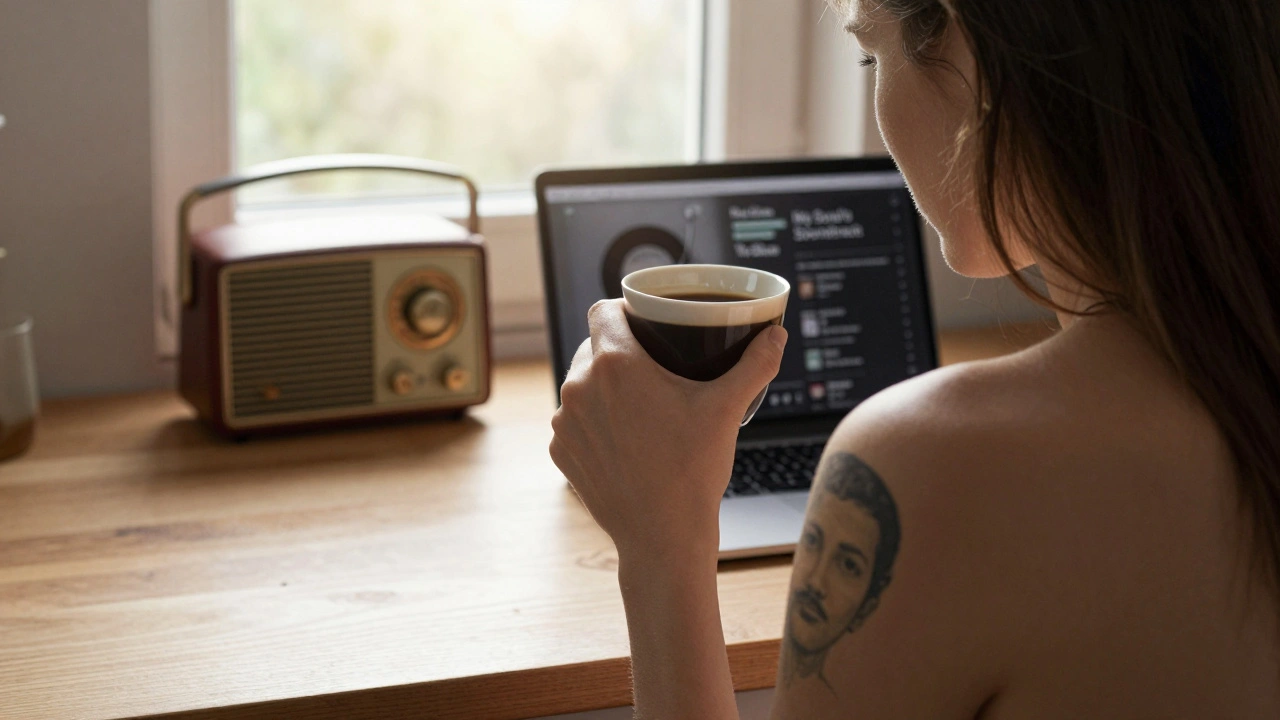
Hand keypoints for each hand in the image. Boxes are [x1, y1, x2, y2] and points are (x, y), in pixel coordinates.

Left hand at [549, 299, 787, 561]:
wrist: (663, 537)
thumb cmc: (693, 471)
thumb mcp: (727, 410)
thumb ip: (754, 365)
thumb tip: (777, 335)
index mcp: (614, 364)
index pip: (604, 311)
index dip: (624, 310)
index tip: (646, 322)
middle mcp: (578, 387)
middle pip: (593, 347)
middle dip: (619, 350)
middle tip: (654, 365)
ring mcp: (565, 422)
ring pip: (581, 385)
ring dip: (603, 386)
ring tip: (639, 403)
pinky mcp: (561, 452)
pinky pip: (574, 421)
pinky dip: (594, 421)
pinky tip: (622, 435)